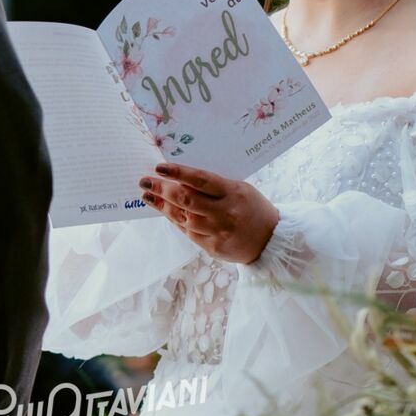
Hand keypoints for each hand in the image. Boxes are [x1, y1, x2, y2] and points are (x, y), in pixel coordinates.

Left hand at [137, 162, 278, 263]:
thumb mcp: (239, 189)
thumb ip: (213, 186)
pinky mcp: (212, 248)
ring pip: (183, 217)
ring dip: (162, 206)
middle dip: (162, 189)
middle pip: (187, 200)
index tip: (159, 167)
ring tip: (148, 195)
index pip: (200, 180)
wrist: (270, 240)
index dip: (178, 173)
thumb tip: (180, 178)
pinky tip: (164, 210)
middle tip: (144, 181)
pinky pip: (188, 232)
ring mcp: (218, 232)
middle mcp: (224, 213)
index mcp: (233, 193)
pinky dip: (174, 220)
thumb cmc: (251, 208)